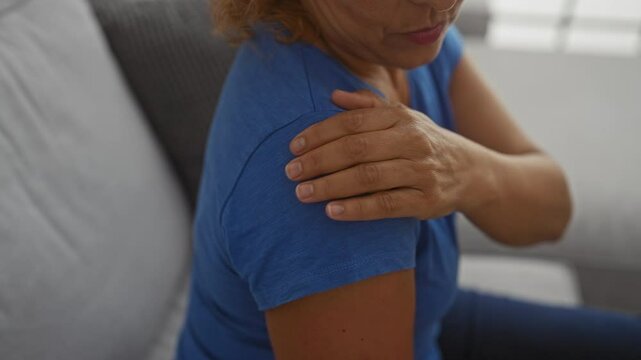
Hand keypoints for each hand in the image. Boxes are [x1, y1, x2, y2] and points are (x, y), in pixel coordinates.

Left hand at [284, 89, 480, 220]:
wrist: (472, 172)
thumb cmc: (426, 143)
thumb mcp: (403, 118)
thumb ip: (368, 106)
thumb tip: (333, 95)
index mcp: (400, 118)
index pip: (352, 122)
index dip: (319, 133)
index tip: (293, 147)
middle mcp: (412, 141)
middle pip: (356, 148)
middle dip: (318, 160)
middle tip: (290, 172)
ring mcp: (421, 171)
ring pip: (368, 177)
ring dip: (330, 185)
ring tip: (302, 193)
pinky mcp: (426, 201)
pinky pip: (387, 205)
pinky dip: (357, 209)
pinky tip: (331, 211)